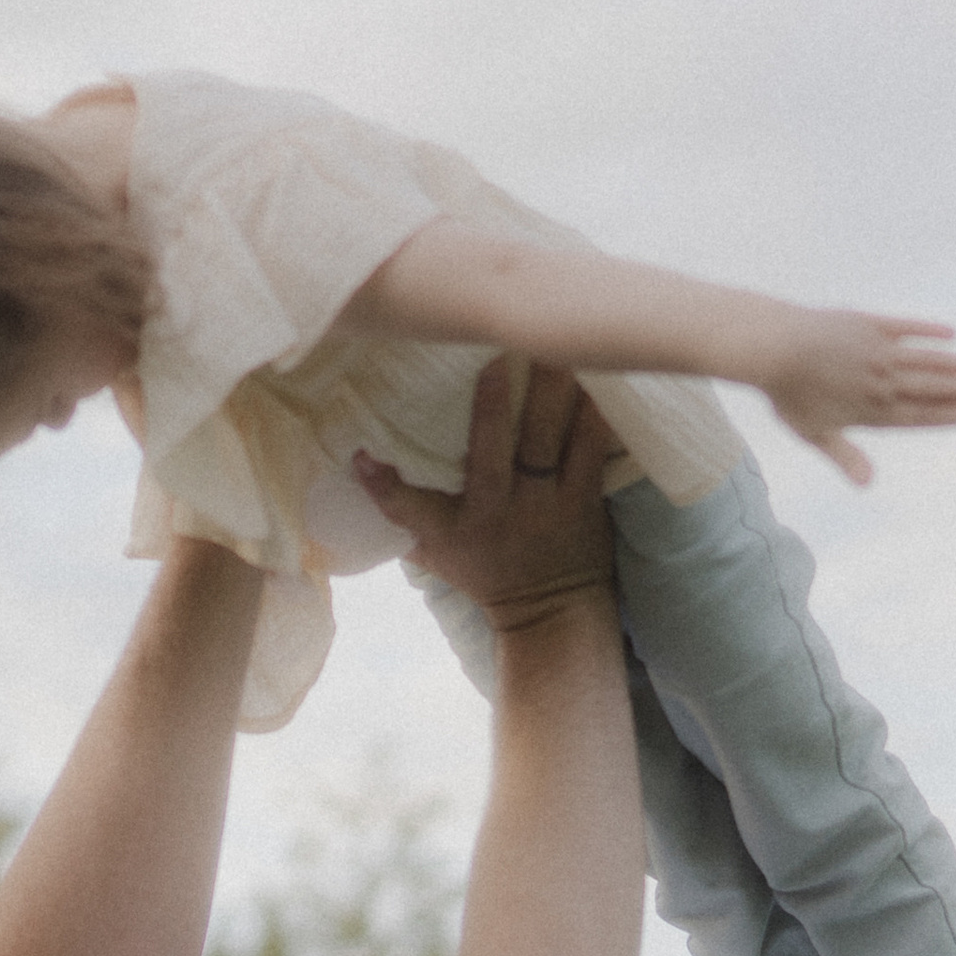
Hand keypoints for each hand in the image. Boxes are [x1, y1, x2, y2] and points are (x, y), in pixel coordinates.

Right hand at [354, 362, 617, 630]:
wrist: (551, 611)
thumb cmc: (485, 571)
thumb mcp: (434, 550)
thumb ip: (401, 509)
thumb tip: (359, 459)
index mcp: (456, 527)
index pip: (409, 508)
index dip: (383, 485)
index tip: (361, 454)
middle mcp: (499, 513)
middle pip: (490, 455)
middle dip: (490, 406)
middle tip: (494, 351)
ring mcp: (545, 505)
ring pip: (546, 441)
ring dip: (549, 392)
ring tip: (551, 344)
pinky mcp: (584, 500)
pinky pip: (590, 450)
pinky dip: (591, 412)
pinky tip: (596, 374)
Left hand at [758, 309, 955, 487]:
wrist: (772, 348)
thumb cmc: (788, 395)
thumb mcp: (814, 433)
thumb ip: (844, 457)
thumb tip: (867, 486)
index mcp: (871, 410)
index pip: (924, 415)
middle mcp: (881, 381)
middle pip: (936, 388)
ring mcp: (877, 351)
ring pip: (929, 360)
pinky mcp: (868, 324)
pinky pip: (905, 327)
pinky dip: (928, 331)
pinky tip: (952, 336)